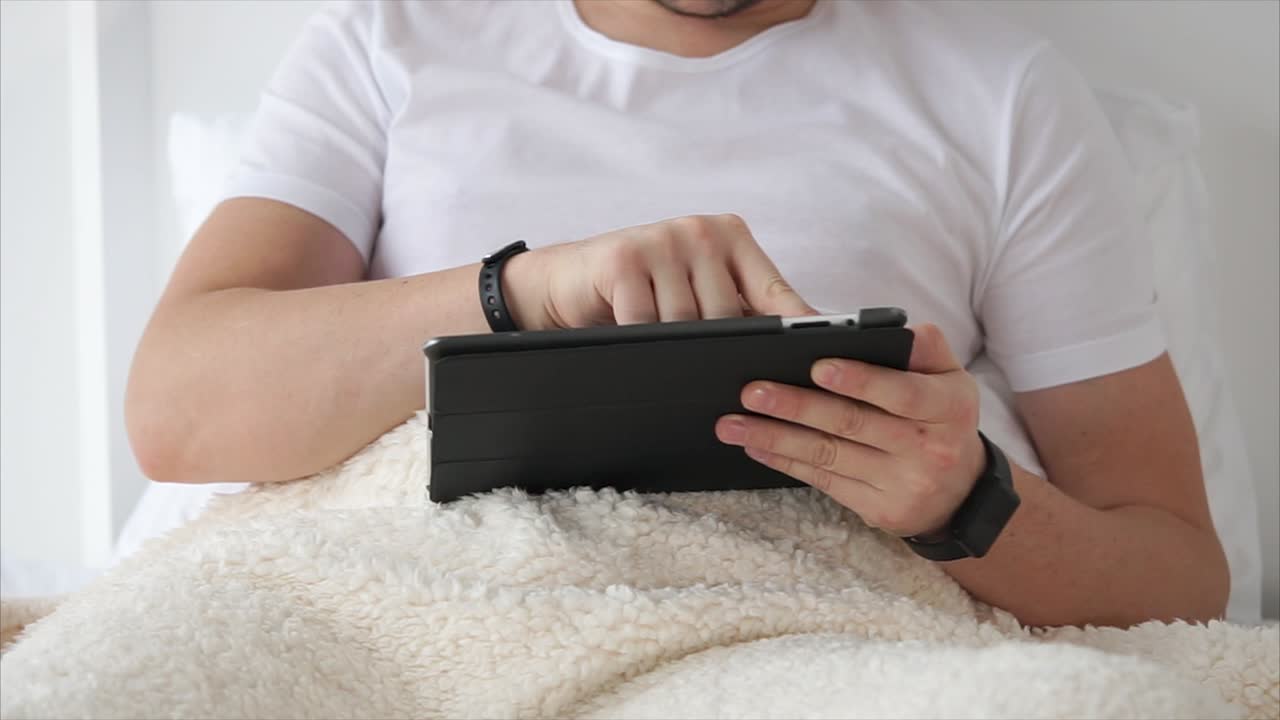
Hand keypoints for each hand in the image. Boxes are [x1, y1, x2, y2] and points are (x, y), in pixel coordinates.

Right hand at [503, 214, 814, 329]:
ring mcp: (663, 240)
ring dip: (673, 347)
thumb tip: (795, 354)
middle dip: (718, 350)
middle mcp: (701, 231)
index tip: (815, 357)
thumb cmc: (640, 293)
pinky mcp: (624, 258)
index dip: (795, 328)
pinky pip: (646, 322)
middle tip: (705, 369)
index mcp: (730, 237)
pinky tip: (630, 336)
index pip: (774, 291)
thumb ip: (739, 312)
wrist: (565, 280)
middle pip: (729, 317)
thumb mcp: (696, 294)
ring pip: (687, 323)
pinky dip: (639, 341)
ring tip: (661, 348)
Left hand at [715, 324, 985, 536]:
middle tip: (752, 391)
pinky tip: (755, 446)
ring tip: (732, 423)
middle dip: (797, 406)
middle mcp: (929, 448)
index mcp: (949, 406)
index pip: (902, 393)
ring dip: (775, 437)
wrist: (962, 494)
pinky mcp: (878, 510)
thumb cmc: (942, 418)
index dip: (859, 380)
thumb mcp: (950, 378)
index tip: (817, 366)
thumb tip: (891, 328)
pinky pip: (824, 481)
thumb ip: (924, 348)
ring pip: (829, 455)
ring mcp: (903, 484)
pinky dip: (785, 462)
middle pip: (853, 424)